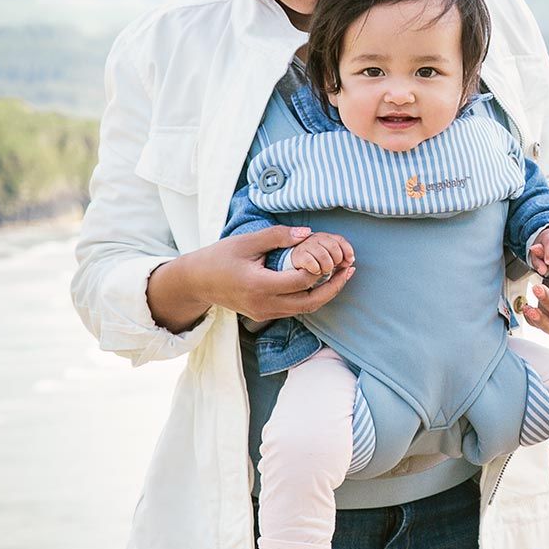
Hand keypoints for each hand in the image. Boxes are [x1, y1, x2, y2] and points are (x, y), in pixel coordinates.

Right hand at [148, 225, 354, 330]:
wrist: (197, 282)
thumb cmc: (219, 257)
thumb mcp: (246, 241)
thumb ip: (277, 237)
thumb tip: (308, 233)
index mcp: (259, 286)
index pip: (301, 280)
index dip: (321, 267)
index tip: (334, 252)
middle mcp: (265, 305)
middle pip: (310, 302)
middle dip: (334, 286)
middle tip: (351, 269)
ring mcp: (265, 313)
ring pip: (305, 309)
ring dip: (326, 293)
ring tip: (343, 274)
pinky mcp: (264, 314)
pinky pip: (295, 309)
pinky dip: (311, 296)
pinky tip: (321, 281)